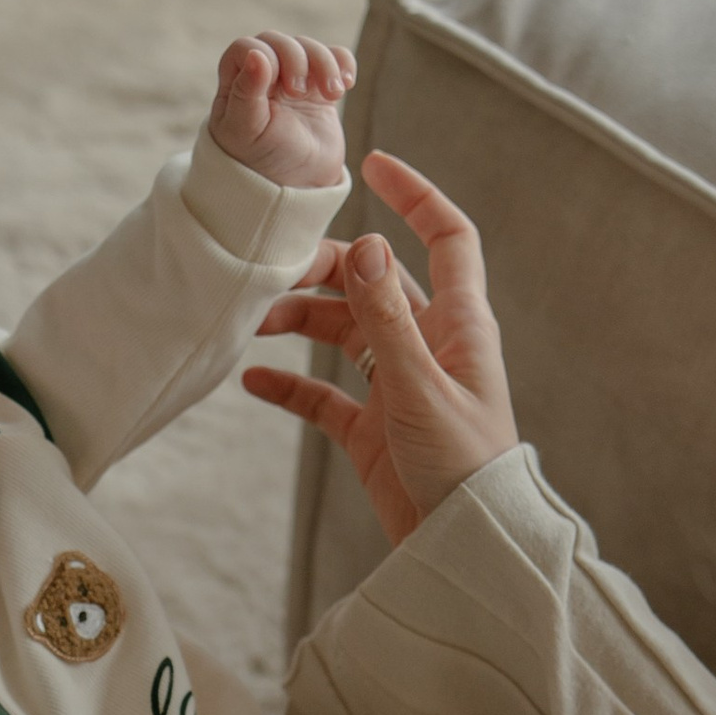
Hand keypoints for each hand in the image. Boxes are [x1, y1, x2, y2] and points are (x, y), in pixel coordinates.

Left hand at [208, 30, 355, 194]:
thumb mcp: (246, 131)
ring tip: (333, 94)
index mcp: (236, 81)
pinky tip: (346, 85)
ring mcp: (294, 77)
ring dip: (325, 64)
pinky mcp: (321, 86)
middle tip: (301, 94)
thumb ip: (246, 92)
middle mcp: (264, 74)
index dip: (267, 58)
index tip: (280, 90)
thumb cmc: (261, 161)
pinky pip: (336, 57)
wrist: (297, 185)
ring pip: (310, 47)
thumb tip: (257, 54)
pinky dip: (344, 64)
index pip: (248, 47)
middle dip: (297, 60)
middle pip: (281, 42)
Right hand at [242, 151, 518, 542]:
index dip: (415, 196)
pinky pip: (323, 395)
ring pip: (343, 331)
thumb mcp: (420, 388)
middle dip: (324, 268)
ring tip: (255, 321)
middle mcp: (428, 346)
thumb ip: (388, 317)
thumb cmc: (462, 469)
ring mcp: (398, 386)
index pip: (446, 237)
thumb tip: (364, 242)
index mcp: (458, 325)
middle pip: (373, 281)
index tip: (371, 164)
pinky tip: (252, 379)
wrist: (463, 550)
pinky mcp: (372, 429)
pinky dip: (289, 384)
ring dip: (300, 319)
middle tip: (274, 272)